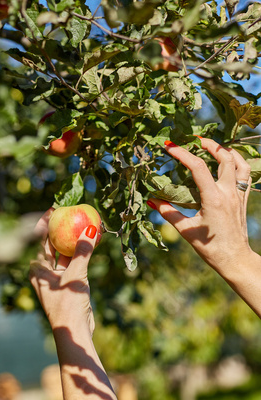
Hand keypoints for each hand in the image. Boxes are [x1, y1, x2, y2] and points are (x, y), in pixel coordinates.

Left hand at [29, 208, 97, 334]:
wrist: (74, 331)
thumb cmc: (68, 304)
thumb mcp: (75, 275)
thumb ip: (83, 252)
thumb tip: (91, 228)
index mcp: (37, 269)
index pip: (39, 239)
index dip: (46, 223)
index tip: (56, 208)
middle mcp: (44, 272)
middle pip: (52, 245)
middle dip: (62, 230)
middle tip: (71, 213)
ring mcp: (57, 278)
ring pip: (65, 254)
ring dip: (75, 241)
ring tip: (84, 224)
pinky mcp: (69, 284)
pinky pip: (75, 262)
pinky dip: (82, 252)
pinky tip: (91, 241)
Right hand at [147, 138, 252, 274]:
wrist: (234, 259)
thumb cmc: (210, 248)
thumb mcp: (186, 230)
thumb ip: (168, 213)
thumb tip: (152, 200)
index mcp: (213, 199)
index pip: (197, 167)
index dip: (182, 153)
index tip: (169, 146)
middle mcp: (228, 193)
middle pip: (224, 157)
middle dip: (209, 144)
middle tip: (195, 140)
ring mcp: (239, 195)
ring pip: (240, 163)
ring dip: (227, 151)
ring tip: (214, 147)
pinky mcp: (244, 199)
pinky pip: (246, 174)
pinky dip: (238, 163)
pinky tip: (228, 163)